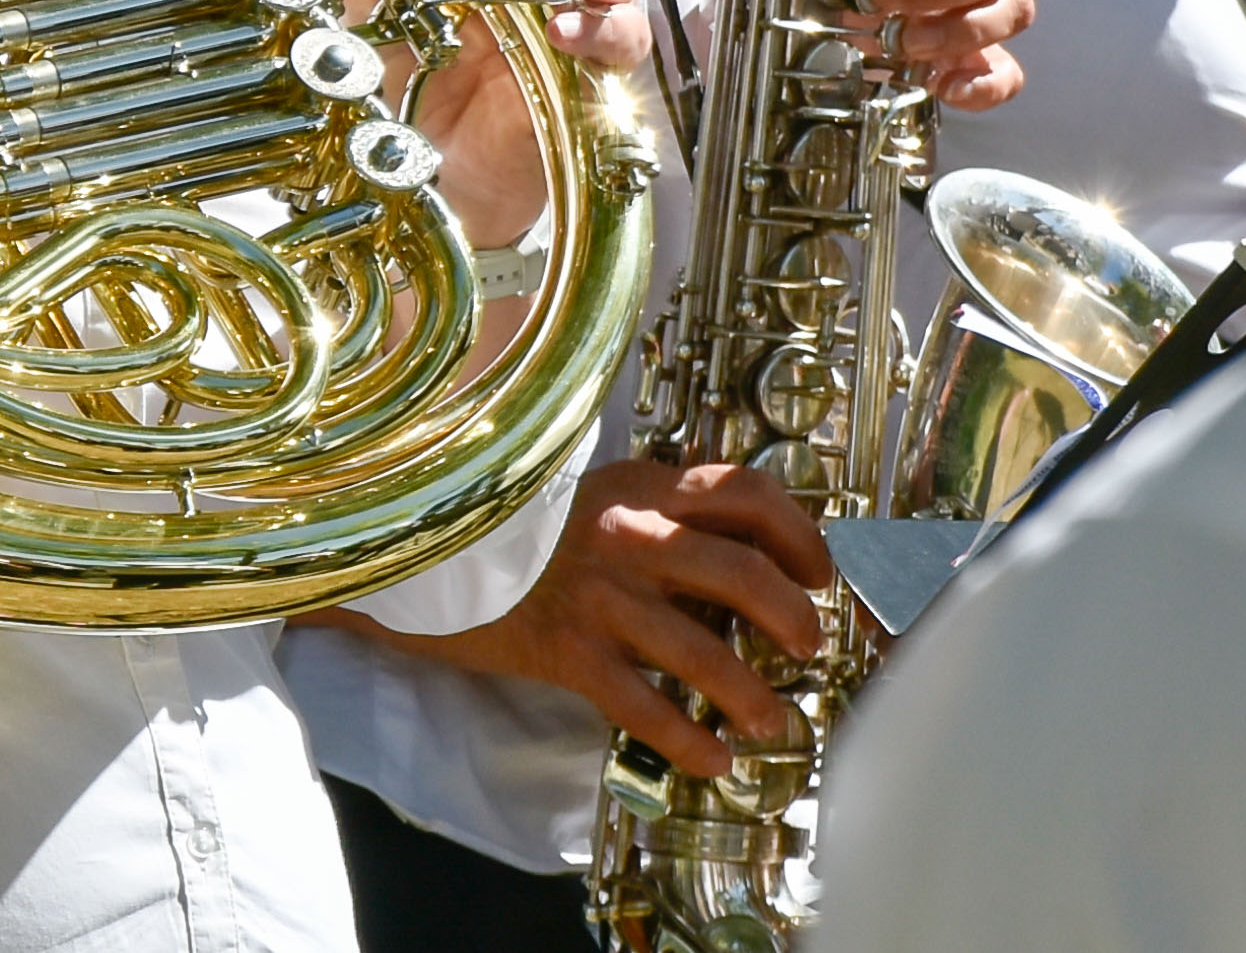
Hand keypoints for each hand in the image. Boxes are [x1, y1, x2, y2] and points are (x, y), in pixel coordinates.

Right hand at [311, 458, 834, 777]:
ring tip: (773, 718)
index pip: (743, 490)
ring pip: (701, 648)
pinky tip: (711, 760)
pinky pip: (643, 704)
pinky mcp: (566, 650)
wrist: (425, 549)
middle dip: (793, 615)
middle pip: (741, 569)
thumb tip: (740, 550)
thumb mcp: (593, 493)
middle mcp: (628, 533)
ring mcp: (598, 594)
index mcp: (639, 485)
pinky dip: (686, 739)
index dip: (798, 531)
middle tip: (809, 646)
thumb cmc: (520, 527)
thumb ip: (658, 511)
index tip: (819, 569)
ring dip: (751, 691)